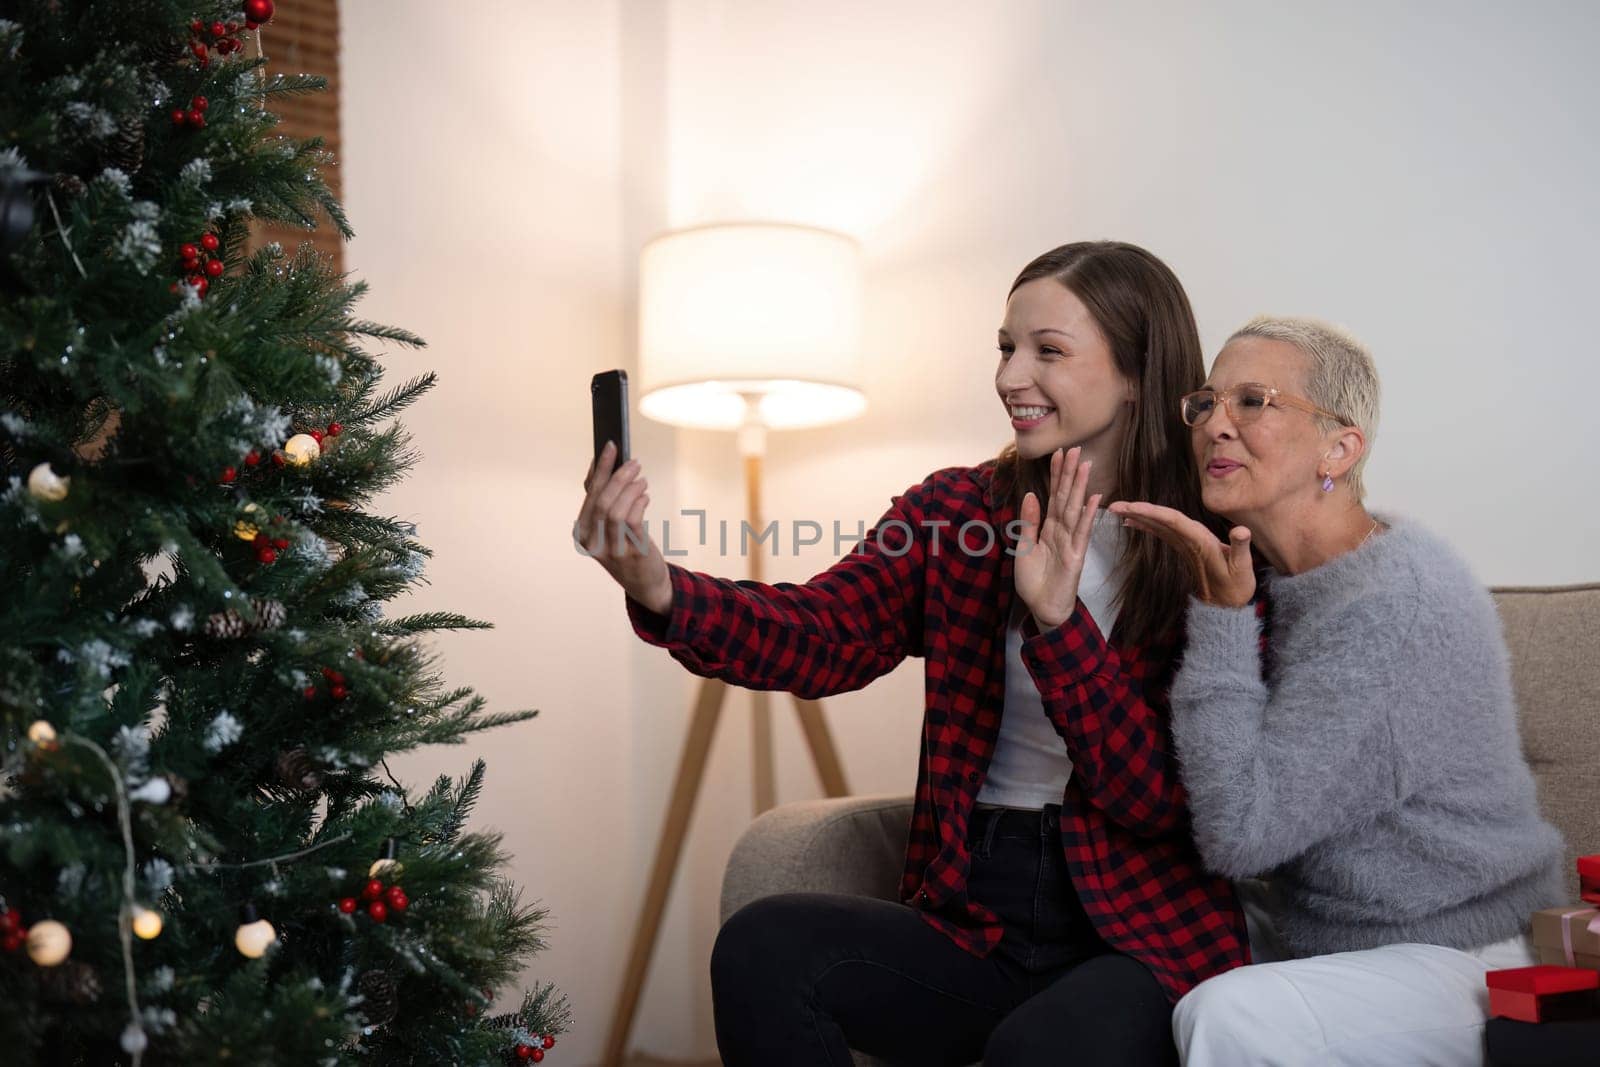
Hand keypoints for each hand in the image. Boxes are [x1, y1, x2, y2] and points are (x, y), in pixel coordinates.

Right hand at [575, 441, 671, 614]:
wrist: (644, 583)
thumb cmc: (624, 547)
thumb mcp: (605, 527)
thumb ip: (602, 500)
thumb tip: (602, 465)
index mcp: (582, 532)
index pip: (590, 494)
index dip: (601, 469)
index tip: (611, 446)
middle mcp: (592, 542)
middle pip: (602, 500)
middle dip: (618, 476)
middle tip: (634, 462)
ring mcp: (611, 550)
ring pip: (616, 510)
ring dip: (631, 489)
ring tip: (641, 479)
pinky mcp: (632, 553)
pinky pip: (632, 521)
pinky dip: (639, 503)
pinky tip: (644, 496)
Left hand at [1014, 446, 1102, 629]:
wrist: (1043, 608)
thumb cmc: (1034, 580)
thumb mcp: (1024, 548)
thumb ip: (1028, 522)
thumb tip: (1031, 494)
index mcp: (1048, 528)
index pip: (1053, 496)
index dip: (1056, 476)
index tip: (1058, 454)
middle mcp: (1061, 531)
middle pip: (1066, 497)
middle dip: (1070, 474)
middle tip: (1076, 449)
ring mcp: (1071, 542)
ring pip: (1075, 509)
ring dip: (1080, 487)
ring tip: (1085, 465)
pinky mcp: (1076, 555)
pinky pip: (1082, 532)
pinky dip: (1087, 515)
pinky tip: (1094, 498)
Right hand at [1108, 501, 1255, 607]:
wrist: (1234, 597)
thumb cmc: (1238, 584)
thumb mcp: (1243, 567)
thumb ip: (1241, 548)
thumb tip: (1242, 530)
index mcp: (1201, 537)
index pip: (1174, 519)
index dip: (1152, 512)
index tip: (1133, 507)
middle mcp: (1192, 535)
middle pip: (1162, 516)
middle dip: (1139, 509)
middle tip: (1114, 506)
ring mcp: (1185, 541)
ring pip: (1159, 523)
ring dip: (1139, 515)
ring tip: (1117, 510)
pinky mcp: (1181, 548)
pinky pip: (1160, 532)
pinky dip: (1145, 526)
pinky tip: (1131, 523)